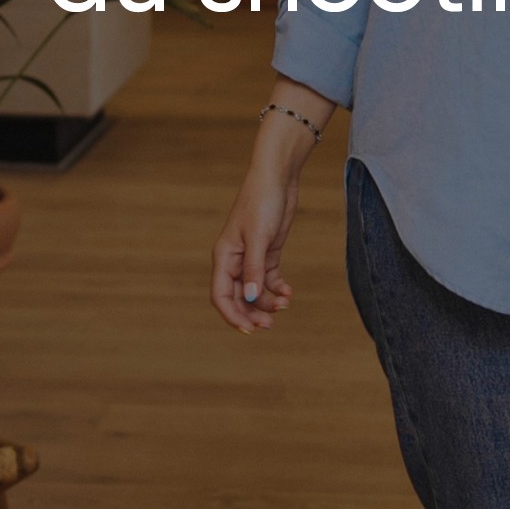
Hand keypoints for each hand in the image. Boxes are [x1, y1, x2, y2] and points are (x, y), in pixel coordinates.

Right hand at [212, 165, 298, 331]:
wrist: (278, 178)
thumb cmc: (262, 202)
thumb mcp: (259, 238)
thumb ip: (254, 269)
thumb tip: (248, 298)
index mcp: (224, 257)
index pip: (221, 295)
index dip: (232, 316)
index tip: (249, 330)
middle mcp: (235, 260)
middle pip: (238, 298)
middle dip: (252, 313)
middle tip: (270, 325)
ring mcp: (251, 257)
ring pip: (254, 291)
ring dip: (267, 302)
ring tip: (285, 304)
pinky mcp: (267, 252)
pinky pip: (269, 279)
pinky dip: (277, 289)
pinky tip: (288, 293)